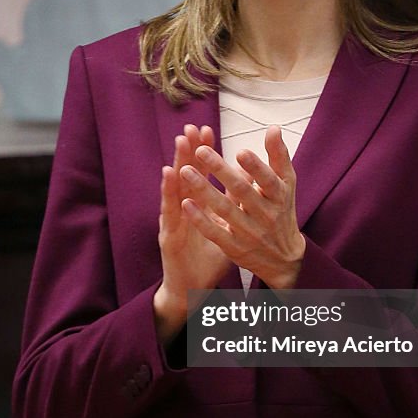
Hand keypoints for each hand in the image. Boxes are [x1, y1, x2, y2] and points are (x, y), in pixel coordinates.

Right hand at [153, 124, 231, 343]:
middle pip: (186, 174)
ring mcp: (173, 221)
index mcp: (197, 207)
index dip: (204, 153)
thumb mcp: (225, 230)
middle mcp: (182, 210)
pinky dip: (169, 192)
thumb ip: (234, 208)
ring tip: (180, 142)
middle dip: (189, 150)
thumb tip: (249, 187)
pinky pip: (169, 212)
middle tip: (192, 127)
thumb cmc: (206, 260)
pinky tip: (168, 174)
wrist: (189, 291)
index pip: (201, 175)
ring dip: (177, 162)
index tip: (209, 131)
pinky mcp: (168, 236)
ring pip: (174, 187)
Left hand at [179, 125, 305, 290]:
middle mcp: (266, 215)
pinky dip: (200, 219)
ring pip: (225, 210)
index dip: (255, 167)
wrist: (284, 259)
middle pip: (242, 192)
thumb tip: (273, 128)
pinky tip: (185, 203)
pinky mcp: (235, 248)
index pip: (268, 180)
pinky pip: (215, 232)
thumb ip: (278, 156)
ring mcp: (250, 233)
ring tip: (184, 171)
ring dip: (204, 190)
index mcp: (279, 196)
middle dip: (221, 171)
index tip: (240, 151)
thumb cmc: (282, 211)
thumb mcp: (286, 185)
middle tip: (200, 151)